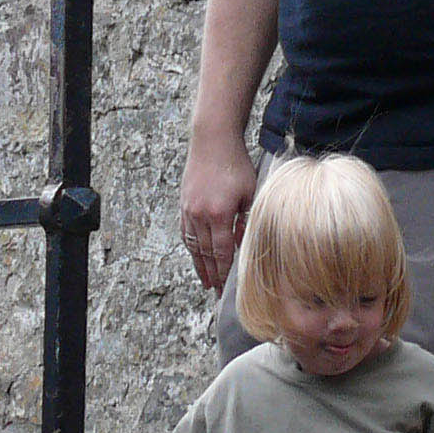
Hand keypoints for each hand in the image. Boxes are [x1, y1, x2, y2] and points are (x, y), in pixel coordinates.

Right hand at [180, 141, 258, 294]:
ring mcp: (189, 210)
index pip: (222, 252)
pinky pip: (186, 232)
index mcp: (219, 215)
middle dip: (212, 274)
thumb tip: (243, 242)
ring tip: (205, 280)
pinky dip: (191, 247)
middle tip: (216, 292)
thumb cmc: (235, 163)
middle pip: (206, 253)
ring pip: (193, 245)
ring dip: (199, 265)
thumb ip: (246, 219)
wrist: (212, 140)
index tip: (227, 287)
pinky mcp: (184, 203)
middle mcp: (200, 215)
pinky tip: (195, 255)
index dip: (224, 272)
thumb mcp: (249, 192)